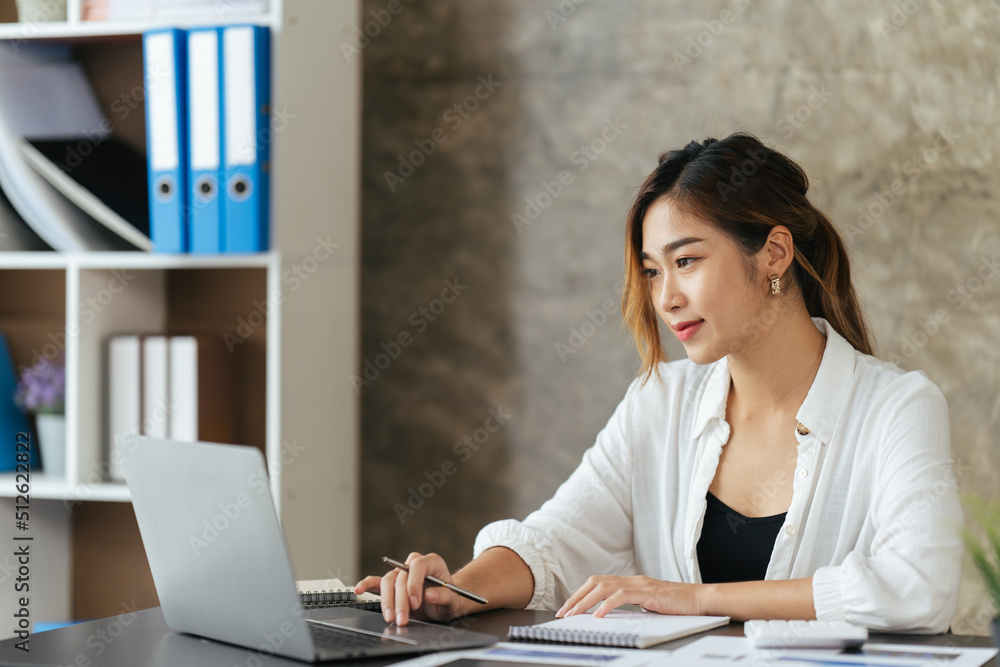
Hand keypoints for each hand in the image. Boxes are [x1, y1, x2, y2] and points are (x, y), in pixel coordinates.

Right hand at [355, 552, 466, 625]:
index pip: (418, 566)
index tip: (416, 603)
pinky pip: (376, 581)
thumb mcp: (454, 600)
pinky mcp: (392, 583)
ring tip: (391, 618)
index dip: (414, 583)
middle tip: (402, 619)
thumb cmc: (451, 598)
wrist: (446, 603)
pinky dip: (367, 584)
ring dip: (387, 601)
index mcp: (432, 562)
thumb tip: (430, 594)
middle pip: (400, 577)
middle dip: (400, 600)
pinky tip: (358, 590)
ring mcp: (401, 573)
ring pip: (388, 582)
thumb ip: (444, 596)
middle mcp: (414, 564)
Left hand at [556, 575, 706, 617]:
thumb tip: (610, 614)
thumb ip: (631, 605)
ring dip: (586, 601)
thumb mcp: (648, 605)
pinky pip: (622, 596)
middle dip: (576, 597)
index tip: (567, 609)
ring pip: (604, 587)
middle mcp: (632, 580)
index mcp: (630, 582)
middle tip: (563, 613)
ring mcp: (639, 584)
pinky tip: (598, 615)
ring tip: (574, 614)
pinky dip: (607, 605)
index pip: (598, 583)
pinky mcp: (648, 592)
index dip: (580, 595)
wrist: (699, 600)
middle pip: (595, 582)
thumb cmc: (676, 605)